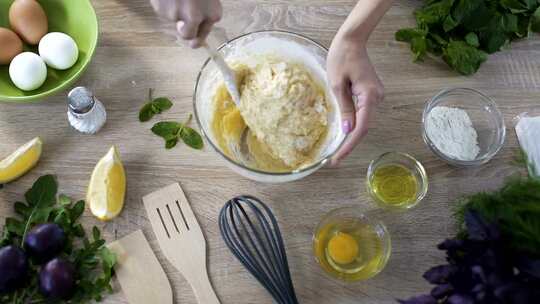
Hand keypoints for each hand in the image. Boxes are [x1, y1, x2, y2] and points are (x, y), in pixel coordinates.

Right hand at [150, 0, 221, 47]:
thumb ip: (204, 12)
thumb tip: (195, 31)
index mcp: (212, 14)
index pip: (203, 36)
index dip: (198, 38)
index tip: (194, 43)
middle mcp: (196, 18)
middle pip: (187, 35)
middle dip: (184, 31)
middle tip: (181, 23)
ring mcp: (177, 15)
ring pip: (173, 19)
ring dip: (174, 9)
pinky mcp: (161, 10)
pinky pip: (162, 10)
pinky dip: (165, 2)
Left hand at [327, 34, 383, 164]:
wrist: (351, 41)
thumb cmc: (341, 58)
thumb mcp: (337, 85)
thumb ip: (344, 109)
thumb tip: (348, 131)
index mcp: (370, 96)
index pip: (361, 128)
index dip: (349, 146)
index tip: (337, 159)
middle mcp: (378, 98)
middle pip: (364, 127)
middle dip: (349, 144)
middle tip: (334, 160)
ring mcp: (377, 96)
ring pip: (364, 121)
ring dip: (351, 136)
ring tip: (337, 151)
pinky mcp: (372, 94)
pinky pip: (363, 113)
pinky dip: (354, 124)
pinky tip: (344, 134)